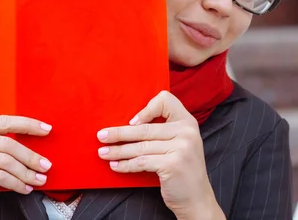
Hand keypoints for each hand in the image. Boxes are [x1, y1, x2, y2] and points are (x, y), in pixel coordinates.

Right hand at [0, 115, 52, 219]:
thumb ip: (1, 143)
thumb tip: (36, 142)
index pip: (5, 121)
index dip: (28, 124)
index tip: (47, 129)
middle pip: (9, 144)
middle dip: (31, 156)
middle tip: (46, 165)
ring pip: (7, 161)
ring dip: (27, 173)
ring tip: (39, 179)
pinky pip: (1, 176)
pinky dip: (17, 183)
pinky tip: (25, 188)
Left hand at [97, 91, 223, 219]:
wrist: (196, 197)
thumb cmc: (182, 169)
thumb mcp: (180, 143)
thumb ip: (165, 131)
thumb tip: (129, 125)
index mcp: (188, 122)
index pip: (166, 100)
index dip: (147, 108)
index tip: (132, 121)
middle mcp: (186, 131)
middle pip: (145, 128)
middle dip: (119, 133)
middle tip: (101, 136)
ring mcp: (181, 147)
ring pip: (141, 146)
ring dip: (118, 150)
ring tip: (103, 152)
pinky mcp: (172, 164)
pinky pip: (141, 162)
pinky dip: (126, 164)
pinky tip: (116, 165)